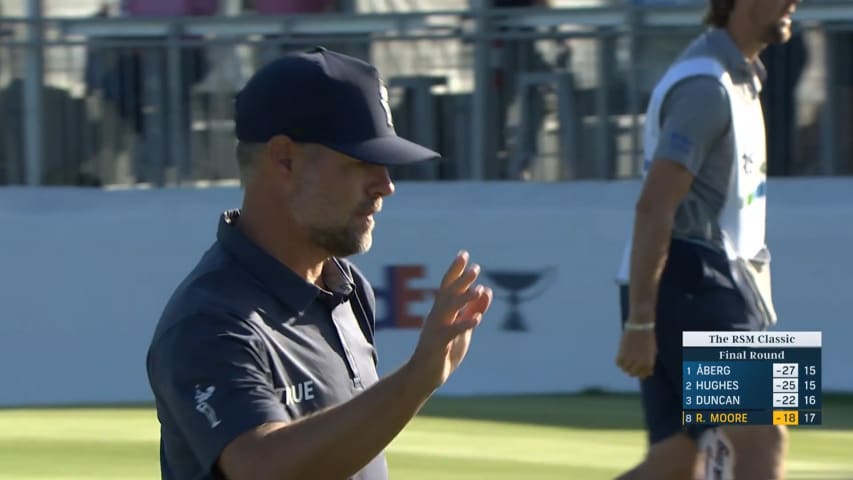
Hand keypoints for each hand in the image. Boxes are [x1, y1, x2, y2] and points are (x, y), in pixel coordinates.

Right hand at [409, 251, 492, 392]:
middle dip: (461, 280)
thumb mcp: (463, 329)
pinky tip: (476, 320)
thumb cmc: (443, 352)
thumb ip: (473, 310)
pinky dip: (463, 325)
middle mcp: (436, 317)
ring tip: (478, 290)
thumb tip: (487, 291)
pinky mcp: (438, 345)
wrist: (423, 376)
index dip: (456, 271)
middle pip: (448, 293)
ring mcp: (436, 330)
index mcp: (441, 312)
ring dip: (463, 299)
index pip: (448, 286)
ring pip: (449, 310)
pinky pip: (451, 332)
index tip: (464, 255)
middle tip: (475, 268)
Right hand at [615, 314, 656, 378]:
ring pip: (624, 369)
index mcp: (649, 364)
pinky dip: (619, 361)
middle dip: (630, 370)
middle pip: (632, 374)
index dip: (638, 373)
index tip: (636, 367)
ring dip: (624, 365)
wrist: (641, 326)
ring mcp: (631, 359)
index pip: (642, 375)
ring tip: (625, 358)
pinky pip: (618, 363)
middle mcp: (640, 364)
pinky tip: (621, 355)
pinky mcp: (622, 354)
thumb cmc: (647, 338)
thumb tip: (649, 374)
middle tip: (629, 363)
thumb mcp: (652, 352)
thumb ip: (649, 364)